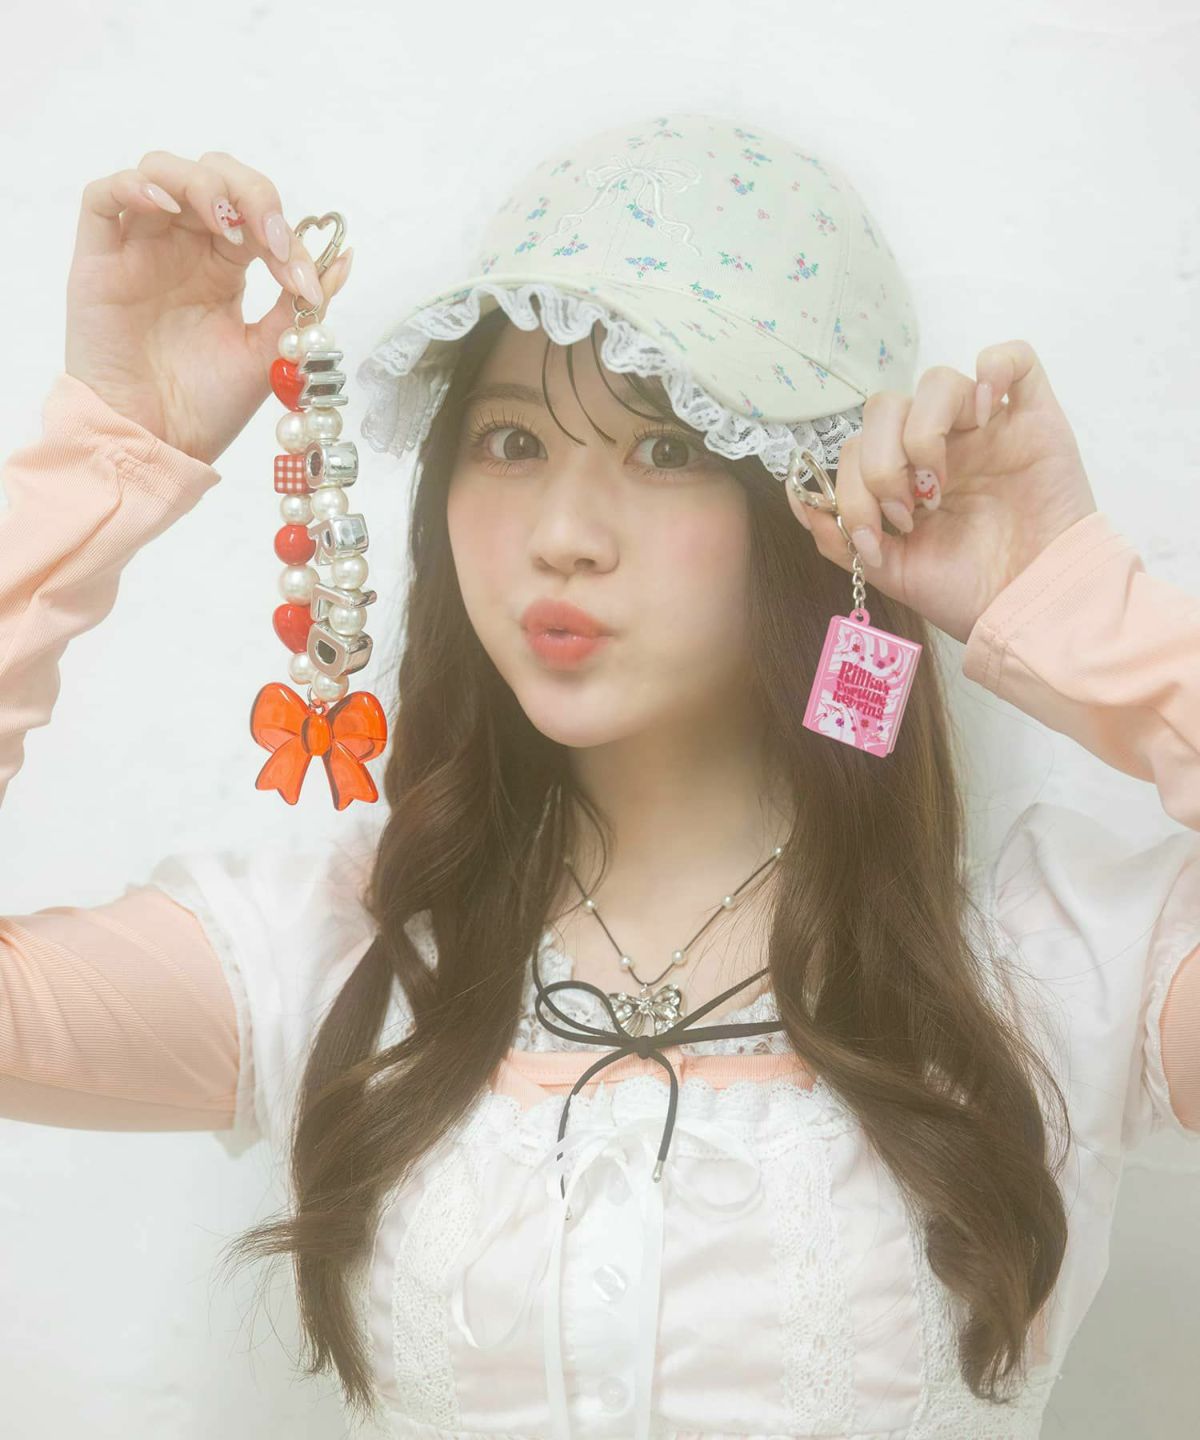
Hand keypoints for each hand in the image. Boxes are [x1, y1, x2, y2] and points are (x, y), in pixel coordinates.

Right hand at [65, 150, 353, 465]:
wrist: (159, 444)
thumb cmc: (206, 407)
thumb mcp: (270, 351)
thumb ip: (304, 303)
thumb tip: (346, 256)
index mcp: (223, 266)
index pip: (256, 216)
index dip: (284, 232)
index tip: (303, 280)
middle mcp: (181, 248)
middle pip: (213, 175)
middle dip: (250, 194)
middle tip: (270, 237)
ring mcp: (138, 249)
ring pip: (162, 172)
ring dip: (202, 183)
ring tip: (226, 223)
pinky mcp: (97, 260)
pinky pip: (102, 198)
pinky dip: (135, 186)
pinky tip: (168, 207)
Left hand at [784, 340, 1097, 644]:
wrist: (1031, 609)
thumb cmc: (969, 593)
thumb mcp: (890, 571)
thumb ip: (841, 536)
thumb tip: (800, 501)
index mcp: (904, 476)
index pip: (856, 447)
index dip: (851, 488)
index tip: (876, 538)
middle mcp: (941, 445)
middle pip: (886, 407)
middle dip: (880, 462)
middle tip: (905, 510)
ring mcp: (986, 429)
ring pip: (937, 381)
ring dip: (923, 431)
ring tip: (939, 484)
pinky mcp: (1034, 419)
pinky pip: (1014, 359)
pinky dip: (993, 368)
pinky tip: (984, 416)